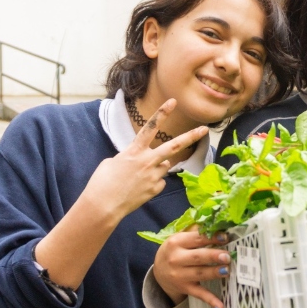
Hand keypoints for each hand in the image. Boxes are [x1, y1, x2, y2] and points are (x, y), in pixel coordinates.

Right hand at [80, 99, 207, 223]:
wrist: (102, 206)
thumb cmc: (102, 182)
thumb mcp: (113, 162)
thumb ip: (132, 157)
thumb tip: (144, 161)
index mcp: (134, 151)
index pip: (150, 128)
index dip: (162, 113)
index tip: (173, 102)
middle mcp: (147, 161)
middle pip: (174, 146)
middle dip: (191, 136)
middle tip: (205, 129)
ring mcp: (153, 176)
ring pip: (164, 165)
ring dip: (158, 166)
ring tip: (138, 176)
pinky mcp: (155, 189)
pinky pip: (159, 181)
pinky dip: (152, 182)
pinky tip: (138, 188)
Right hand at [153, 229, 230, 307]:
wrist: (159, 272)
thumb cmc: (175, 251)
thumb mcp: (180, 238)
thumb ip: (197, 231)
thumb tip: (218, 224)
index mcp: (176, 243)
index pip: (197, 239)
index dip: (212, 238)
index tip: (225, 237)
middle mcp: (176, 259)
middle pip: (198, 257)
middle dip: (213, 256)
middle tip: (227, 256)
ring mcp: (180, 276)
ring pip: (200, 274)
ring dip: (214, 273)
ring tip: (227, 270)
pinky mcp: (185, 288)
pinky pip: (199, 294)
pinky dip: (211, 301)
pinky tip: (221, 307)